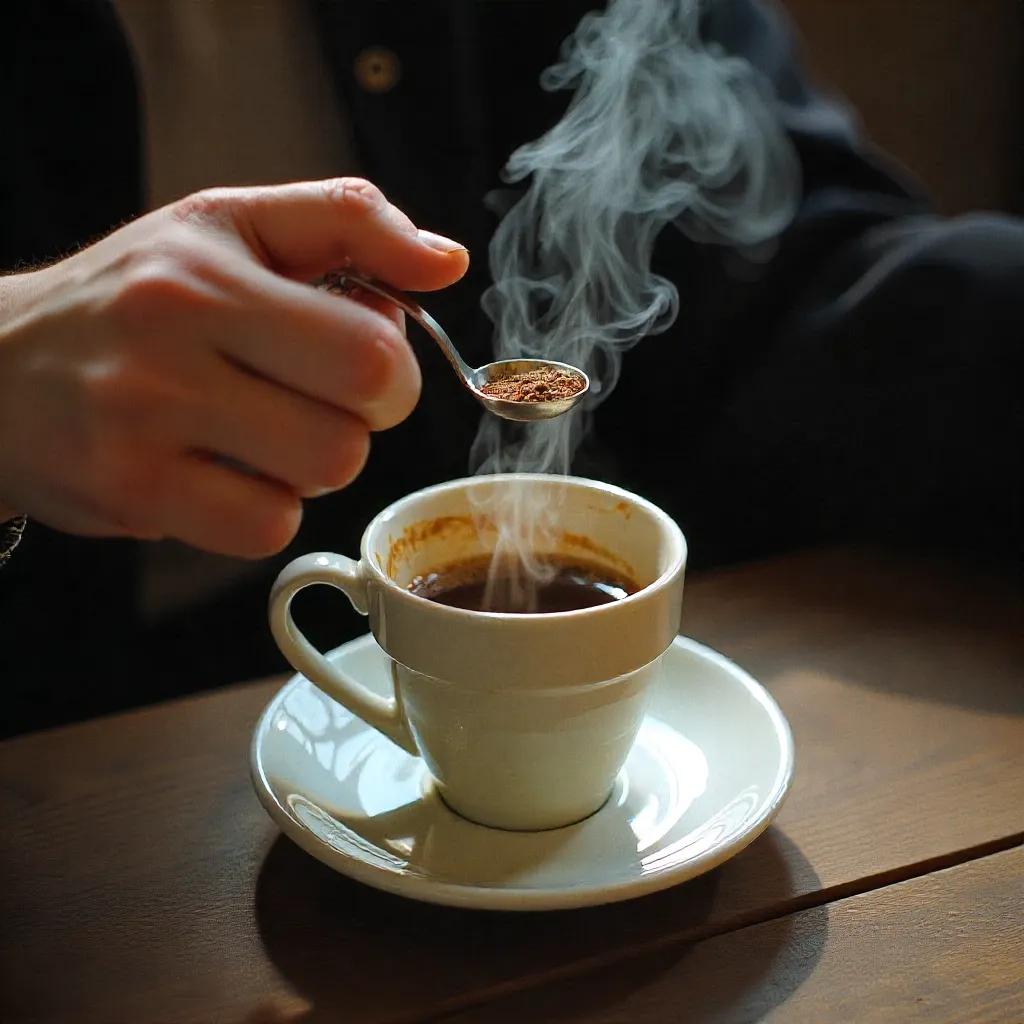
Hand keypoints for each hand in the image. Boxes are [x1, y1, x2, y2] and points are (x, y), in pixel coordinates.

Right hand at [0, 178, 468, 556]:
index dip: (391, 373)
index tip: (353, 361)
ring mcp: (144, 429)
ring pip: (314, 484)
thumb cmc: (136, 293)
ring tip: (256, 431)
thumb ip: (349, 224)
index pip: (372, 354)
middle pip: (353, 435)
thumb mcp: (232, 227)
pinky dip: (264, 508)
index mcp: (212, 277)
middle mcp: (172, 350)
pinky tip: (222, 472)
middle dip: (357, 423)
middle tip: (310, 399)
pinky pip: (264, 528)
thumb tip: (449, 262)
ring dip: (308, 466)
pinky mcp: (131, 494)